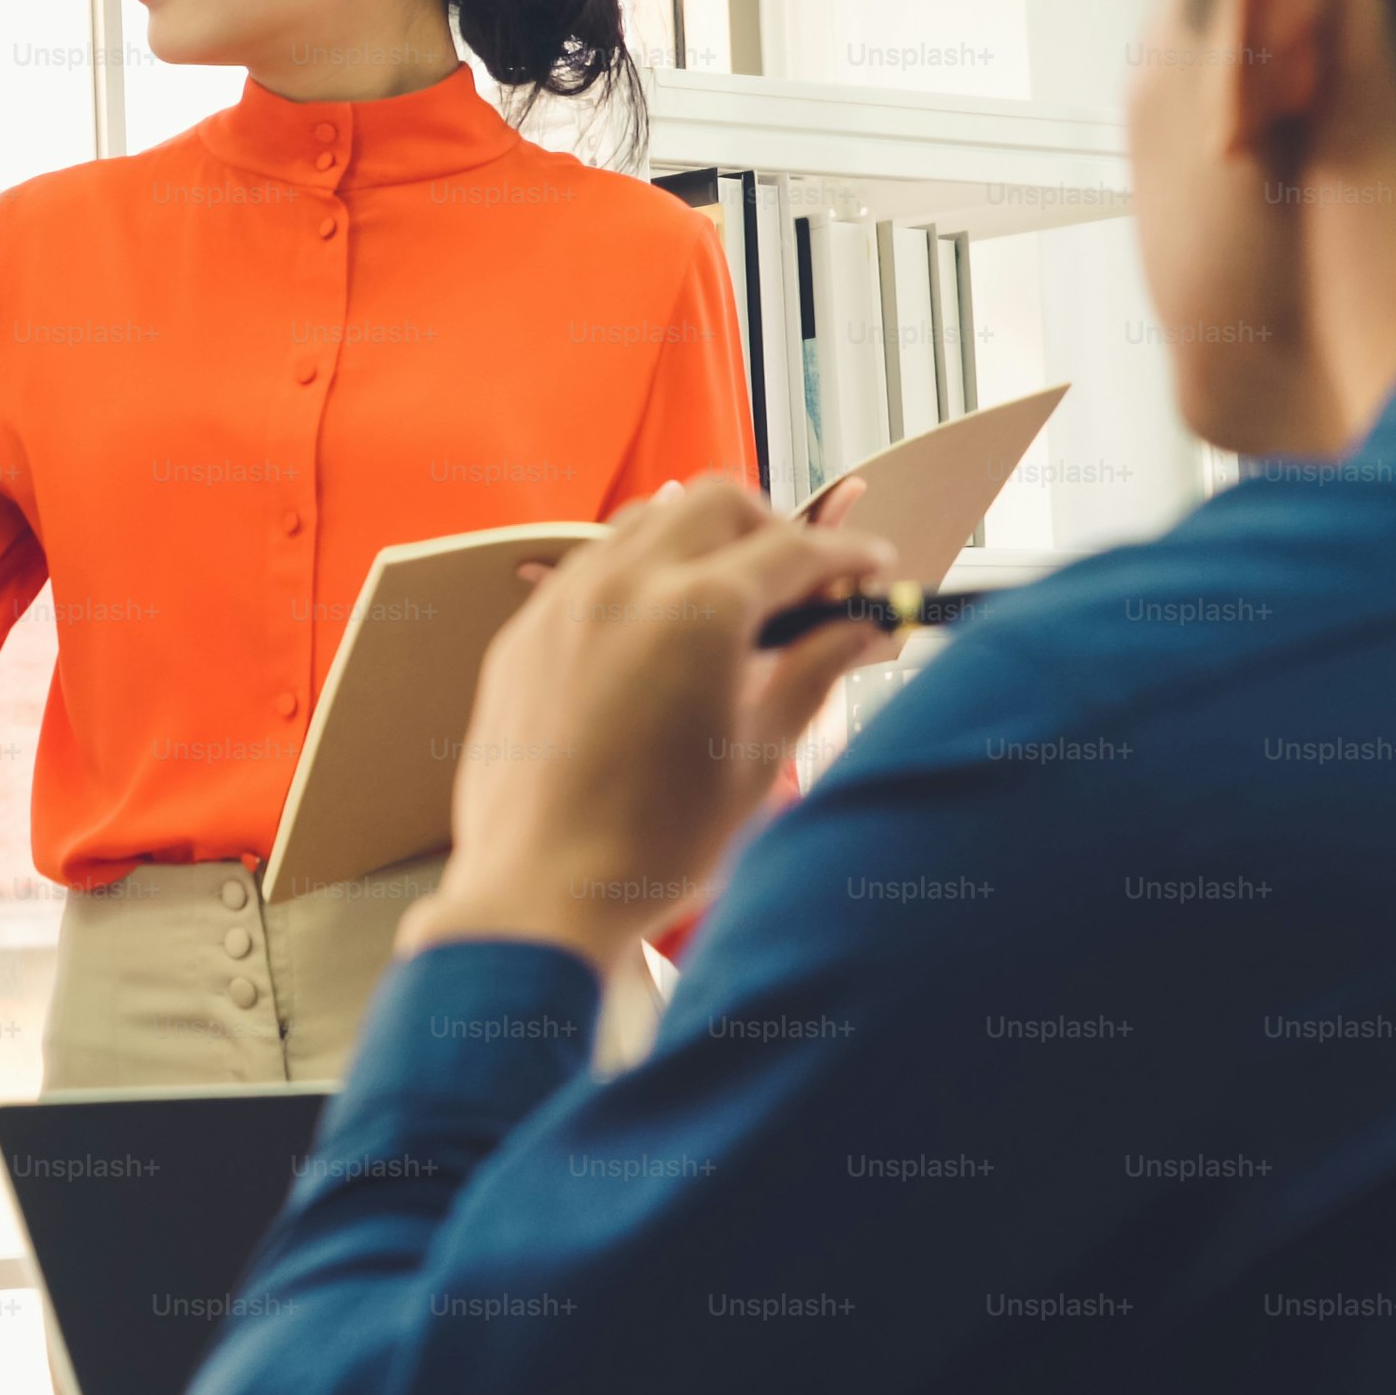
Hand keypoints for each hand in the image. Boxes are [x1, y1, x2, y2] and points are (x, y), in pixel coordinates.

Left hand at [399, 477, 893, 973]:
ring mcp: (565, 602)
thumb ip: (809, 674)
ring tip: (730, 599)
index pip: (794, 549)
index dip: (845, 553)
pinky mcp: (525, 632)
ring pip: (647, 520)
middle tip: (800, 583)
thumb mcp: (755, 760)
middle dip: (771, 528)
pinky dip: (640, 571)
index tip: (871, 566)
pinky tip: (658, 630)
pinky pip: (591, 565)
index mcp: (699, 614)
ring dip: (700, 538)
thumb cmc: (655, 844)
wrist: (537, 892)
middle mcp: (626, 586)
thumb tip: (858, 629)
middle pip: (718, 503)